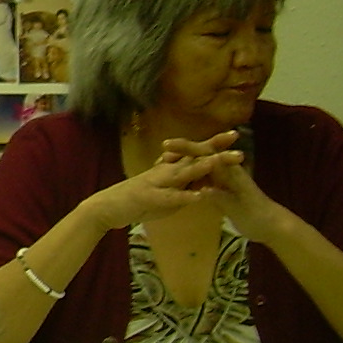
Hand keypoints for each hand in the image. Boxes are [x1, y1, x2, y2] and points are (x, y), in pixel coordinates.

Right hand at [84, 141, 241, 230]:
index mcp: (169, 169)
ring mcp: (157, 183)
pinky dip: (184, 196)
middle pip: (193, 157)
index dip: (214, 144)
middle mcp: (165, 171)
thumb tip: (199, 183)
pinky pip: (169, 197)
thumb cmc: (136, 200)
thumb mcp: (165, 192)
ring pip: (182, 173)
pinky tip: (199, 197)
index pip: (194, 153)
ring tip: (218, 161)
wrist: (106, 207)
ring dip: (201, 167)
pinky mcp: (149, 197)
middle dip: (215, 149)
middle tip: (236, 138)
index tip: (235, 135)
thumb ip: (182, 186)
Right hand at [166, 132, 289, 241]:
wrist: (271, 225)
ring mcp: (223, 180)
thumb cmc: (256, 215)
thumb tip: (202, 190)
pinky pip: (203, 177)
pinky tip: (178, 178)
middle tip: (162, 150)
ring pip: (201, 165)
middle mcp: (225, 172)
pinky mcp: (221, 190)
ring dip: (185, 161)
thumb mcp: (238, 208)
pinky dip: (190, 174)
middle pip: (202, 155)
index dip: (187, 148)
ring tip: (164, 160)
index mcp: (229, 172)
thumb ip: (221, 197)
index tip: (167, 147)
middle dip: (183, 150)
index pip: (206, 154)